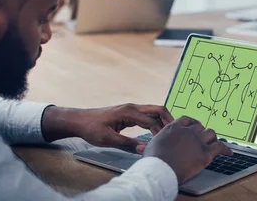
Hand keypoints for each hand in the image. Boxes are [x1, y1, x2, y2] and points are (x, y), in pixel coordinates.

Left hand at [42, 103, 173, 153]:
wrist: (80, 120)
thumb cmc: (91, 129)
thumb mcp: (108, 139)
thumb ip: (127, 144)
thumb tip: (144, 149)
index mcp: (128, 112)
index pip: (151, 121)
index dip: (159, 132)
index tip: (164, 143)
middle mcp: (133, 107)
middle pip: (158, 109)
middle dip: (169, 119)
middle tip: (176, 133)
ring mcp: (132, 109)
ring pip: (154, 111)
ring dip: (163, 120)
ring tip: (170, 133)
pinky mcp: (130, 113)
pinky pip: (148, 115)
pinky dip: (156, 121)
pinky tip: (158, 131)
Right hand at [144, 116, 232, 182]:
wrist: (160, 170)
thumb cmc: (152, 161)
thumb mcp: (150, 147)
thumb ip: (153, 143)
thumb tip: (141, 147)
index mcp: (174, 127)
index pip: (187, 119)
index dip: (192, 123)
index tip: (194, 127)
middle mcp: (188, 131)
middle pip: (200, 127)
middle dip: (201, 132)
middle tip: (202, 139)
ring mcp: (198, 141)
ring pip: (211, 134)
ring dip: (212, 138)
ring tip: (213, 143)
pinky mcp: (205, 153)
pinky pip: (220, 147)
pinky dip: (225, 150)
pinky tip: (229, 153)